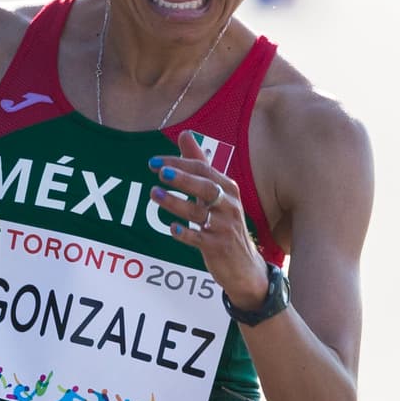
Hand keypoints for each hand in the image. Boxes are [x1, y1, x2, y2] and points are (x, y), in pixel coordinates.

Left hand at [149, 131, 270, 313]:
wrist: (245, 266)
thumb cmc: (225, 224)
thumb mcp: (215, 193)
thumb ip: (199, 164)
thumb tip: (185, 134)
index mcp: (228, 188)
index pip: (202, 169)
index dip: (178, 163)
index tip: (154, 163)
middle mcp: (229, 205)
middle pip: (205, 187)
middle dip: (182, 179)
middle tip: (160, 173)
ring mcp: (225, 227)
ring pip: (198, 212)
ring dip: (175, 203)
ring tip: (154, 194)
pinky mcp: (219, 247)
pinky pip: (199, 238)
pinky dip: (185, 233)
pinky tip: (171, 228)